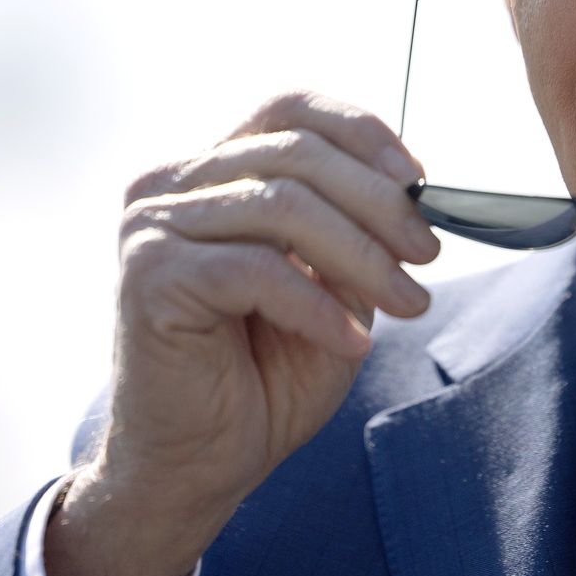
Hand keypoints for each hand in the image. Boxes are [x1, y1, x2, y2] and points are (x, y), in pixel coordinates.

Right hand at [45, 91, 438, 575]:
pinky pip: (255, 270)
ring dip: (361, 255)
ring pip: (281, 206)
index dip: (359, 131)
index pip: (287, 110)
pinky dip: (316, 304)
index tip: (417, 179)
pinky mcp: (148, 276)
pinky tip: (350, 341)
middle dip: (377, 203)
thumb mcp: (328, 288)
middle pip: (294, 153)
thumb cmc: (258, 378)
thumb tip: (409, 192)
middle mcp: (169, 186)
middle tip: (427, 254)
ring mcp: (151, 226)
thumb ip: (351, 231)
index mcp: (209, 173)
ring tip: (406, 301)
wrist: (196, 466)